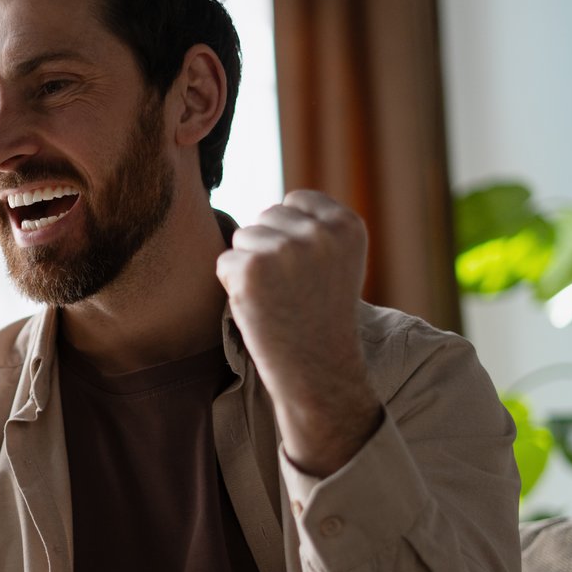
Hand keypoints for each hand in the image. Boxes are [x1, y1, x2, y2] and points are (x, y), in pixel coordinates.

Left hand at [215, 190, 381, 475]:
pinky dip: (233, 286)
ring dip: (249, 266)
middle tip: (289, 289)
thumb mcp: (336, 262)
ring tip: (276, 298)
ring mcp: (285, 249)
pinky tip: (259, 308)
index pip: (296, 201)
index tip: (305, 270)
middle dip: (268, 248)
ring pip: (243, 237)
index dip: (290, 234)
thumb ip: (313, 229)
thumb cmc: (321, 317)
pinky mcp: (251, 270)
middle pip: (266, 215)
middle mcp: (319, 232)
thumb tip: (269, 209)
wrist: (317, 371)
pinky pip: (225, 263)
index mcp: (347, 225)